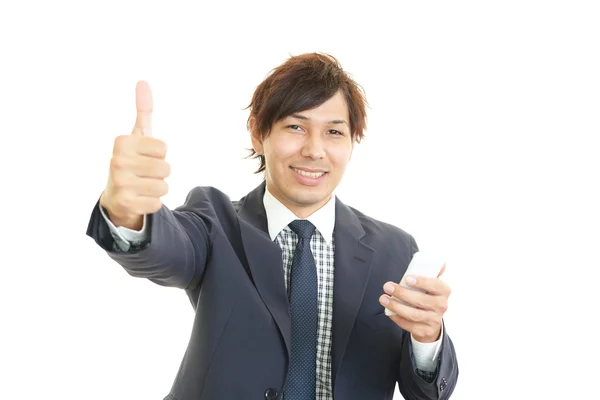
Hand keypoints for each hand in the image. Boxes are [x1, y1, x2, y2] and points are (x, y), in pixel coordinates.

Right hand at [100, 81, 170, 228]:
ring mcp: (120, 184)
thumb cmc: (132, 161)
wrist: (115, 196)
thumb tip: (143, 81)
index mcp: (121, 143)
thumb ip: (143, 111)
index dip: (159, 154)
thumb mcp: (137, 136)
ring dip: (158, 188)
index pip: (163, 148)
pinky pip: (158, 203)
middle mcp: (117, 161)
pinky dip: (152, 203)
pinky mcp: (125, 204)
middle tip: (143, 174)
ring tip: (142, 186)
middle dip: (160, 173)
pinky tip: (139, 199)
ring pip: (164, 187)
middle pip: (166, 168)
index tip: (144, 156)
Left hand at [379, 265, 449, 342]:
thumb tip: (440, 262)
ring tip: (383, 299)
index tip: (407, 278)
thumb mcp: (432, 283)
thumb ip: (433, 272)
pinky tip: (389, 311)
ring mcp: (434, 320)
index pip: (436, 285)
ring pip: (413, 314)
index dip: (422, 282)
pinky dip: (397, 318)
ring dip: (396, 306)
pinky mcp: (425, 331)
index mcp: (444, 291)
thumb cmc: (427, 295)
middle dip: (402, 293)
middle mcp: (442, 306)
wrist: (432, 319)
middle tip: (387, 286)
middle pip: (421, 300)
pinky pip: (409, 325)